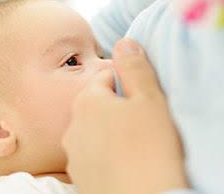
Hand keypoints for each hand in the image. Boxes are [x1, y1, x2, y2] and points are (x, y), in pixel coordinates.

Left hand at [62, 39, 188, 193]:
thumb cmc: (152, 151)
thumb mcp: (151, 100)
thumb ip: (135, 68)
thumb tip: (123, 42)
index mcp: (86, 101)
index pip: (108, 77)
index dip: (132, 85)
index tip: (149, 99)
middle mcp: (72, 128)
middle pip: (100, 107)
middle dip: (121, 110)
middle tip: (148, 124)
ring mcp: (74, 158)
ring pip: (97, 134)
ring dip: (115, 136)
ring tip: (141, 149)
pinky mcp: (81, 181)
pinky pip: (98, 160)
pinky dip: (112, 159)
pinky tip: (131, 167)